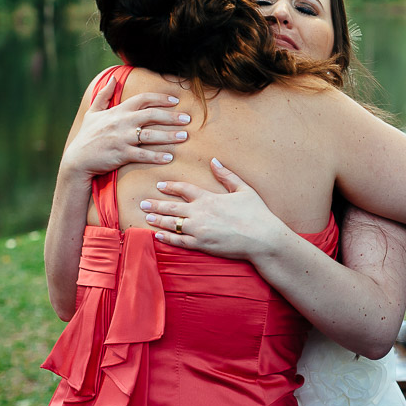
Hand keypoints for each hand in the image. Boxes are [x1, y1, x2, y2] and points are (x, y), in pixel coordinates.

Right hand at [61, 75, 189, 177]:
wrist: (77, 160)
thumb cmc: (87, 136)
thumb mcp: (92, 113)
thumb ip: (103, 95)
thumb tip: (112, 79)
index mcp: (117, 111)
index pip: (142, 99)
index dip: (160, 98)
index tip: (175, 101)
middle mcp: (121, 123)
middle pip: (151, 115)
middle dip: (171, 116)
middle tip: (187, 119)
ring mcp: (121, 139)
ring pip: (150, 135)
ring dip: (169, 136)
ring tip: (184, 137)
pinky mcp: (121, 154)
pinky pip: (142, 154)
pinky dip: (156, 156)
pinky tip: (169, 157)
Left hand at [140, 158, 283, 259]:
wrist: (262, 238)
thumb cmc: (257, 213)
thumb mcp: (244, 189)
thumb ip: (227, 175)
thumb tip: (214, 161)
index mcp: (209, 198)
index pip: (184, 189)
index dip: (170, 187)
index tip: (160, 185)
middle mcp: (199, 213)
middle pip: (171, 208)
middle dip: (156, 204)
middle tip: (142, 203)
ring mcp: (198, 230)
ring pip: (171, 224)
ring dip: (157, 220)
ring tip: (147, 217)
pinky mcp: (201, 245)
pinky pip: (178, 241)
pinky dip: (167, 238)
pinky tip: (158, 235)